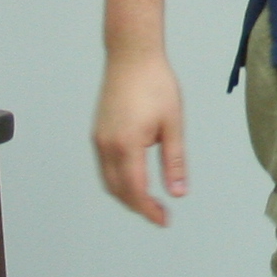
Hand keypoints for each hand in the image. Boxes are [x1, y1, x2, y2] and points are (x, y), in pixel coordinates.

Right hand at [93, 50, 186, 225]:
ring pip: (108, 181)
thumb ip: (174, 161)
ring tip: (149, 201)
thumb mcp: (173, 124)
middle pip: (118, 190)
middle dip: (138, 207)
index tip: (164, 220)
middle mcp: (107, 146)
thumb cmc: (156, 84)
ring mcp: (99, 139)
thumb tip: (178, 193)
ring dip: (126, 196)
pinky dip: (118, 181)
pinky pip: (104, 167)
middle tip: (160, 214)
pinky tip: (134, 180)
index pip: (135, 190)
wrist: (131, 56)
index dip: (148, 210)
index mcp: (127, 145)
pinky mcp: (98, 133)